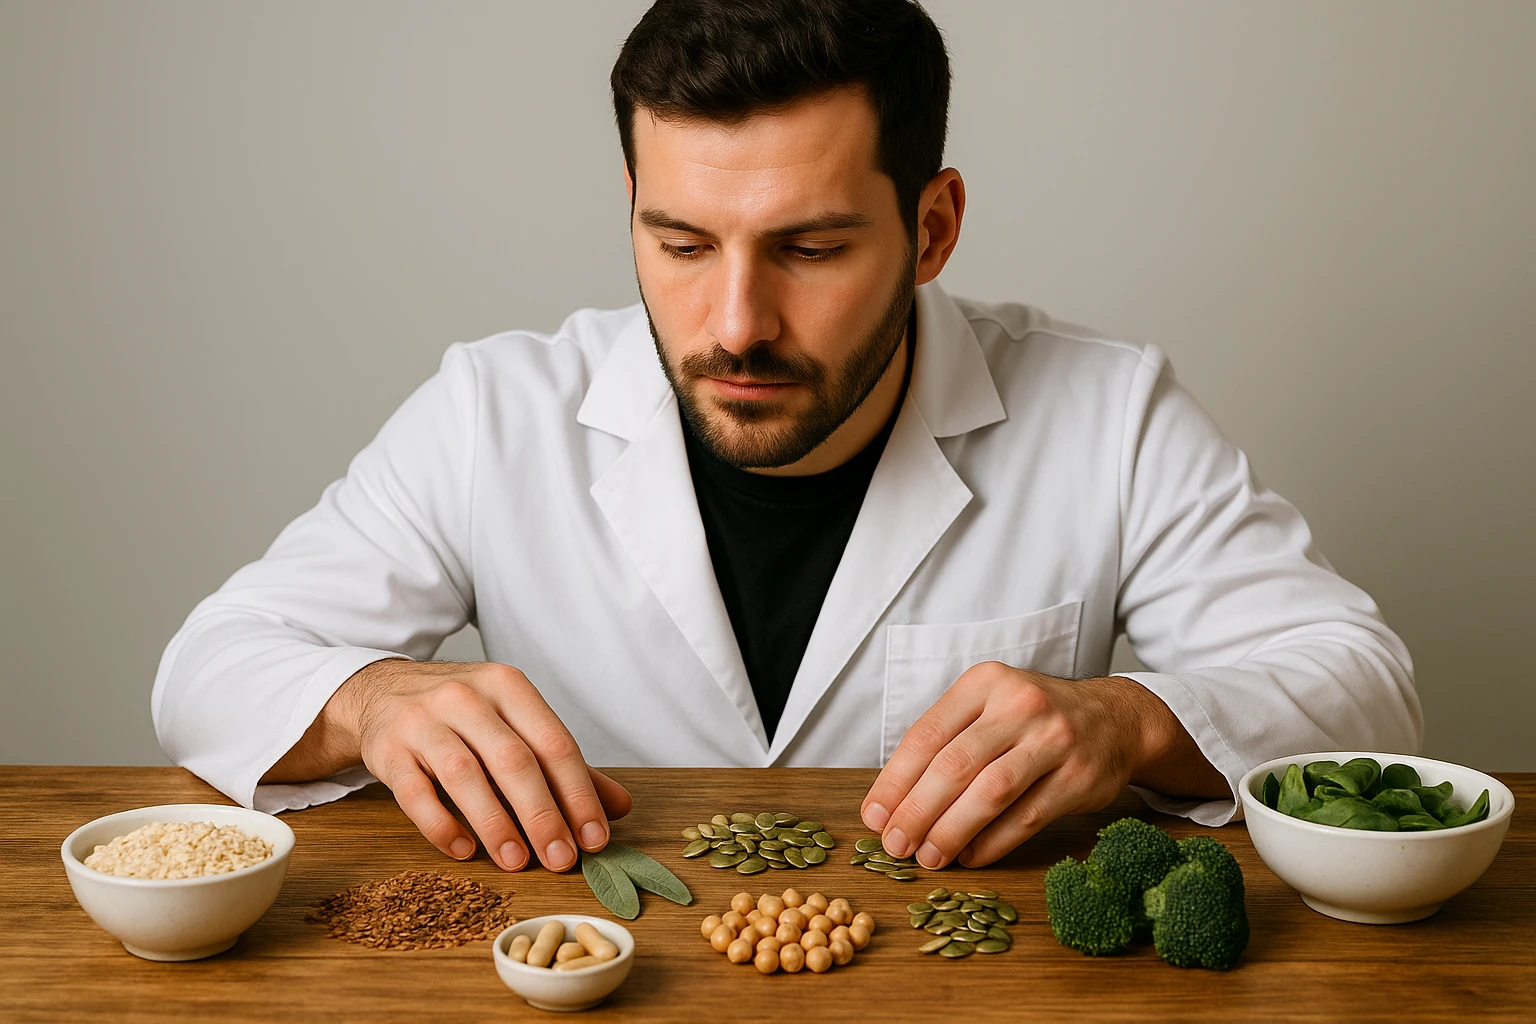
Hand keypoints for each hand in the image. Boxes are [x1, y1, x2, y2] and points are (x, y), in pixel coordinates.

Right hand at [268, 659, 630, 871]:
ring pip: (465, 776)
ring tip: (518, 862)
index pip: (554, 743)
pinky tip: (464, 850)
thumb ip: (563, 766)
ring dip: (495, 824)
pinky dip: (441, 824)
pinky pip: (415, 793)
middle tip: (561, 859)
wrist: (382, 693)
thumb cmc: (463, 715)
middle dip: (542, 814)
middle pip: (513, 760)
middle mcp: (467, 697)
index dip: (579, 794)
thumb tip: (620, 808)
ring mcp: (423, 721)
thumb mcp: (514, 724)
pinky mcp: (389, 750)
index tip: (595, 837)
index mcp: (508, 687)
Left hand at [859, 663, 1211, 867]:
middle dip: (918, 811)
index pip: (927, 734)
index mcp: (985, 683)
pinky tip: (970, 857)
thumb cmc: (1033, 720)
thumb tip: (891, 802)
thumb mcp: (990, 707)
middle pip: (955, 765)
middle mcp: (1019, 704)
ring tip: (929, 856)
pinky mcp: (1079, 777)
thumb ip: (946, 742)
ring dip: (952, 831)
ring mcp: (1054, 740)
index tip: (875, 816)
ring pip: (990, 792)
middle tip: (896, 844)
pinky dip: (993, 842)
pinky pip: (1026, 817)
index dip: (895, 780)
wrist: (1115, 719)